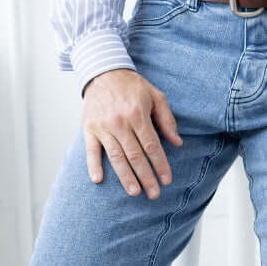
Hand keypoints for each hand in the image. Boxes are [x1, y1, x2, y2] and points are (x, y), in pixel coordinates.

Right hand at [80, 68, 181, 198]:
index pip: (151, 145)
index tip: (167, 180)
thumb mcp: (155, 96)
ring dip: (125, 177)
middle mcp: (119, 122)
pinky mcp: (89, 128)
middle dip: (146, 177)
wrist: (103, 71)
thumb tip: (177, 143)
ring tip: (134, 192)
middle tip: (154, 194)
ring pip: (116, 156)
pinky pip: (91, 150)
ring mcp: (102, 126)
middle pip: (135, 155)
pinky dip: (93, 165)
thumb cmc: (132, 86)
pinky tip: (98, 180)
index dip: (160, 164)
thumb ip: (167, 120)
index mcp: (137, 114)